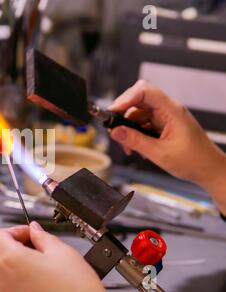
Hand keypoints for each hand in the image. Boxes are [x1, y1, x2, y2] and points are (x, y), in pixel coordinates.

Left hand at [0, 222, 107, 291]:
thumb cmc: (74, 291)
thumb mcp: (61, 251)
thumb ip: (42, 236)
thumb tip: (35, 229)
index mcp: (10, 259)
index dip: (16, 230)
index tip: (30, 233)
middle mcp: (1, 277)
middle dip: (9, 242)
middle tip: (31, 243)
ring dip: (10, 259)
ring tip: (36, 260)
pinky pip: (4, 283)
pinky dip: (13, 275)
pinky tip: (35, 275)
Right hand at [109, 80, 225, 187]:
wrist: (209, 170)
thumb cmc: (194, 161)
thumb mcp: (160, 153)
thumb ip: (135, 141)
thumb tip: (115, 131)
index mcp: (171, 110)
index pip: (144, 91)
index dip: (126, 98)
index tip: (113, 112)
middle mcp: (167, 110)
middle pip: (138, 100)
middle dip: (123, 115)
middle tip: (115, 130)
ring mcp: (165, 117)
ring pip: (137, 114)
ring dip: (128, 129)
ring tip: (128, 146)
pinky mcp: (162, 125)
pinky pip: (142, 124)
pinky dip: (135, 135)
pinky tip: (136, 148)